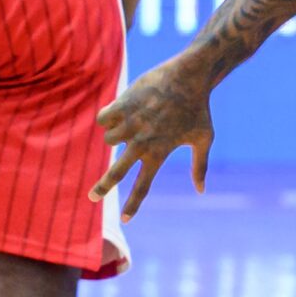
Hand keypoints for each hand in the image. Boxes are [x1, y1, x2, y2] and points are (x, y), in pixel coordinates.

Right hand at [92, 53, 215, 217]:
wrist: (189, 76)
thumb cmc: (198, 108)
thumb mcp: (204, 139)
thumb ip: (200, 166)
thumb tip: (201, 190)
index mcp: (159, 153)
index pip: (144, 186)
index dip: (133, 205)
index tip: (125, 220)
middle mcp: (141, 142)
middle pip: (116, 173)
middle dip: (102, 188)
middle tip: (92, 198)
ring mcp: (129, 124)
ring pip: (108, 140)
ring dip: (116, 135)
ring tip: (136, 121)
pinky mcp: (121, 105)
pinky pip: (102, 119)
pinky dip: (108, 117)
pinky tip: (120, 110)